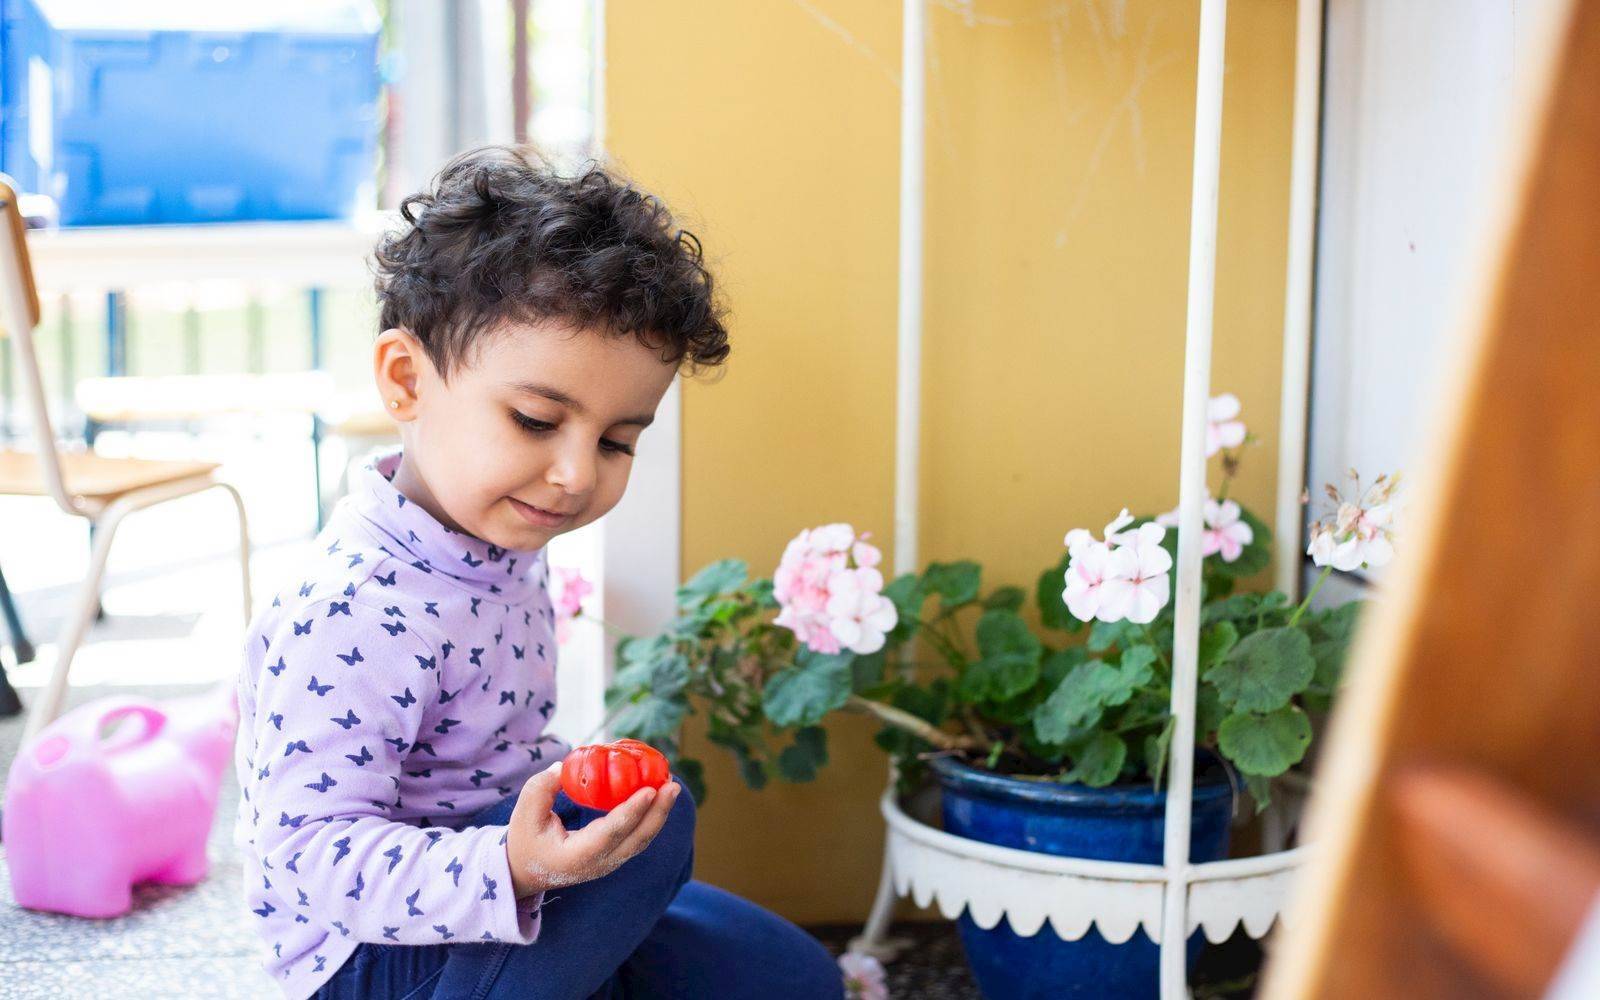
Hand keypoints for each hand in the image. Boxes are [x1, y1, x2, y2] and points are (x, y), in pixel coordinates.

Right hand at [504, 761, 680, 898]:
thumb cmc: (525, 839)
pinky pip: (637, 837)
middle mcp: (598, 863)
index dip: (632, 811)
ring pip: (641, 840)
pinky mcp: (613, 855)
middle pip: (636, 839)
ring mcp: (609, 862)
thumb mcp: (524, 813)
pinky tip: (658, 796)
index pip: (611, 833)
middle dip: (657, 812)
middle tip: (671, 785)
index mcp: (577, 856)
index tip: (650, 790)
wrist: (525, 870)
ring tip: (671, 787)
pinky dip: (650, 817)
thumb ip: (541, 789)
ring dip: (659, 814)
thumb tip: (562, 768)